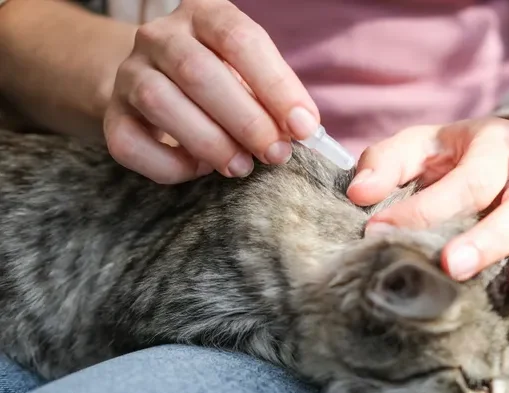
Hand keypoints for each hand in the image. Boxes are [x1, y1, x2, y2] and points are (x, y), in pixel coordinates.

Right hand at [103, 0, 319, 183]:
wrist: (157, 83)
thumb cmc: (223, 82)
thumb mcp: (250, 75)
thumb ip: (273, 98)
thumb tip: (302, 132)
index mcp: (205, 14)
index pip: (240, 39)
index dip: (276, 86)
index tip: (304, 127)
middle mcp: (161, 36)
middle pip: (198, 72)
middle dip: (246, 121)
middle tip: (275, 154)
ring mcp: (130, 72)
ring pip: (160, 103)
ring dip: (209, 143)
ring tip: (241, 167)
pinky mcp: (112, 114)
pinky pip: (129, 142)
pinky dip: (168, 165)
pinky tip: (198, 170)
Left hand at [346, 118, 508, 340]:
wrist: (496, 153)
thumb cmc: (447, 155)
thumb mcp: (416, 145)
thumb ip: (385, 163)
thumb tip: (361, 195)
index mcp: (496, 147)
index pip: (468, 179)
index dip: (427, 207)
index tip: (379, 231)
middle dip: (489, 238)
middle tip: (452, 265)